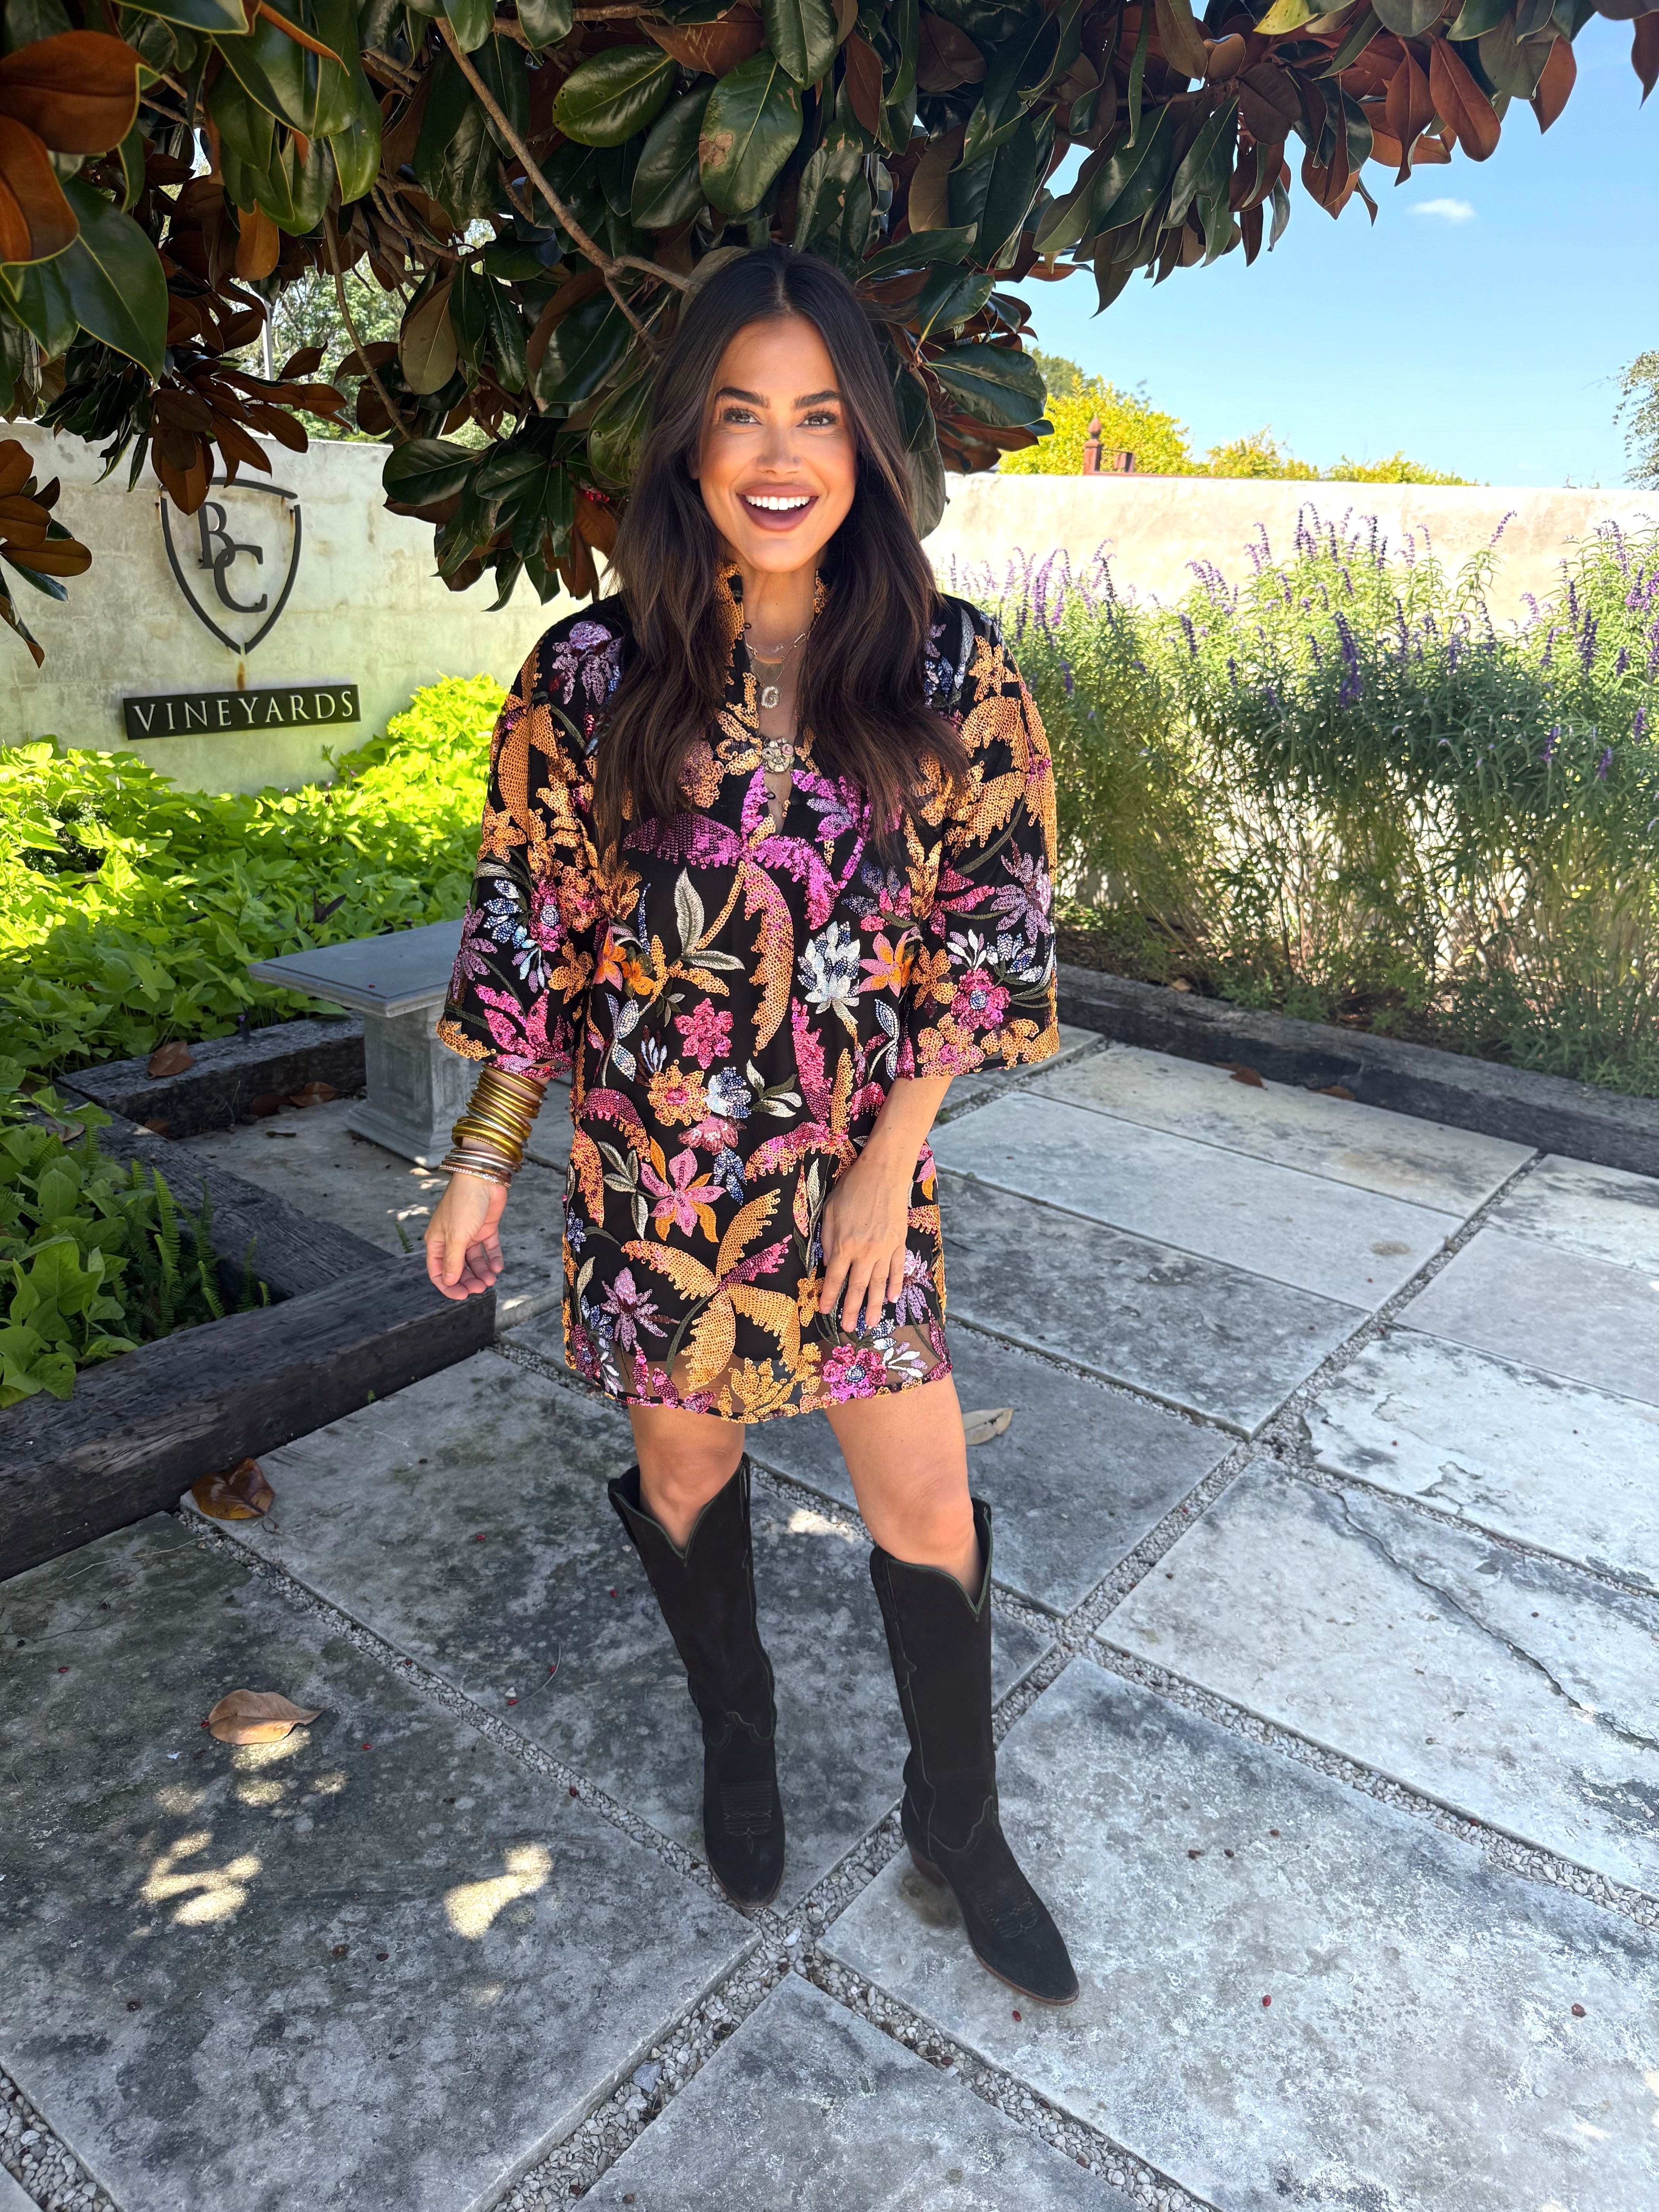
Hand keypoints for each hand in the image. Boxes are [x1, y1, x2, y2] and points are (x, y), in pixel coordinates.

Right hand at [424, 1170, 508, 1299]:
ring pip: (474, 1260)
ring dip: (481, 1272)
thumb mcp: (456, 1237)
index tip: (462, 1296)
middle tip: (480, 1289)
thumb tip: (449, 1281)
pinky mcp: (485, 1228)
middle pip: (457, 1268)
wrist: (483, 1178)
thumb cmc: (463, 1203)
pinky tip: (498, 1268)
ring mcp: (469, 1233)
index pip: (438, 1270)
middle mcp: (451, 1239)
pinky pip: (488, 1249)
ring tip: (491, 1281)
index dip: (448, 1285)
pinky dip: (493, 1259)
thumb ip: (453, 1261)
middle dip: (468, 1281)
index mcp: (437, 1241)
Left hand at [818, 1148, 910, 1333]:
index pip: (835, 1278)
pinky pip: (896, 1269)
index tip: (824, 1311)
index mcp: (844, 1244)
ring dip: (873, 1305)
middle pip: (857, 1287)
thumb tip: (828, 1264)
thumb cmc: (852, 1188)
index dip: (829, 1296)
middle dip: (851, 1310)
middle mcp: (865, 1252)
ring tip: (870, 1323)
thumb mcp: (830, 1212)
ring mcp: (885, 1249)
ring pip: (879, 1283)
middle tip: (849, 1328)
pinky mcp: (899, 1242)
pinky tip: (891, 1299)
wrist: (883, 1173)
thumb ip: (828, 1240)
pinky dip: (895, 1285)